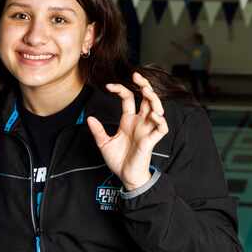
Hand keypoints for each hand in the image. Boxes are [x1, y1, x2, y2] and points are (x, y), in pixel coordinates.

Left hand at [87, 72, 168, 190]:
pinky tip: (154, 115)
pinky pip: (161, 128)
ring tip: (146, 91)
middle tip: (137, 76)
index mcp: (129, 120)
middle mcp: (140, 122)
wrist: (125, 175)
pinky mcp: (152, 140)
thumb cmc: (118, 160)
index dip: (121, 89)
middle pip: (147, 99)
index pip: (129, 98)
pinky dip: (160, 121)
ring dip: (154, 99)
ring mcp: (147, 130)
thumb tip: (89, 118)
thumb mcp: (104, 143)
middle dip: (144, 85)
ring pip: (157, 109)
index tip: (109, 86)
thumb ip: (98, 130)